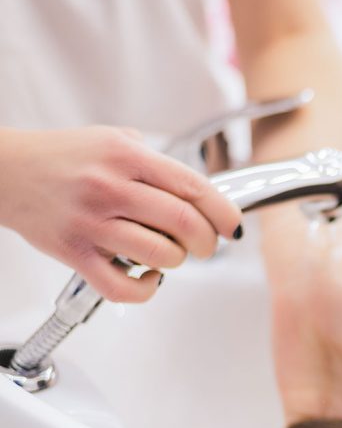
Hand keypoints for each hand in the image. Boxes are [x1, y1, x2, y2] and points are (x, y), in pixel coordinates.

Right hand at [0, 126, 242, 301]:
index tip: (232, 225)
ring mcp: (91, 222)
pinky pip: (121, 286)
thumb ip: (153, 159)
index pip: (193, 187)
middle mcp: (110, 187)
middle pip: (183, 223)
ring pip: (159, 254)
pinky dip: (146, 288)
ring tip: (171, 254)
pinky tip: (148, 276)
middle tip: (206, 245)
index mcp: (126, 156)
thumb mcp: (111, 138)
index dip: (223, 211)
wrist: (4, 170)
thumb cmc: (62, 156)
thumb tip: (197, 189)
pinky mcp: (73, 253)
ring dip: (177, 261)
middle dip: (206, 241)